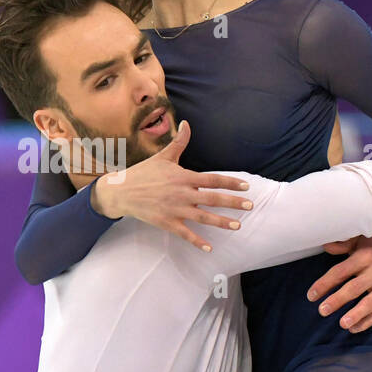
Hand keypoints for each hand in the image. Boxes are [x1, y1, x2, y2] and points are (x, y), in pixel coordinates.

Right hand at [90, 120, 252, 250]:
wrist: (121, 192)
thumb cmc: (143, 173)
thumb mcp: (163, 156)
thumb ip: (179, 141)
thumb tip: (187, 123)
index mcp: (183, 177)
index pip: (213, 179)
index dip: (231, 182)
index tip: (246, 185)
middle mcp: (182, 194)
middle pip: (213, 199)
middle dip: (233, 203)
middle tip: (251, 206)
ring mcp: (175, 210)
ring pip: (203, 217)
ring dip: (222, 222)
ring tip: (238, 226)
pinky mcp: (167, 223)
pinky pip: (186, 234)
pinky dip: (198, 242)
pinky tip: (210, 248)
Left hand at [306, 233, 371, 331]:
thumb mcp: (361, 239)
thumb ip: (343, 244)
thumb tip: (325, 245)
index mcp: (365, 256)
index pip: (340, 272)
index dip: (325, 284)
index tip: (311, 296)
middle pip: (354, 289)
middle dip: (337, 301)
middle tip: (322, 311)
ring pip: (370, 303)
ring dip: (355, 315)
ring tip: (342, 324)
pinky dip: (368, 321)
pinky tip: (355, 328)